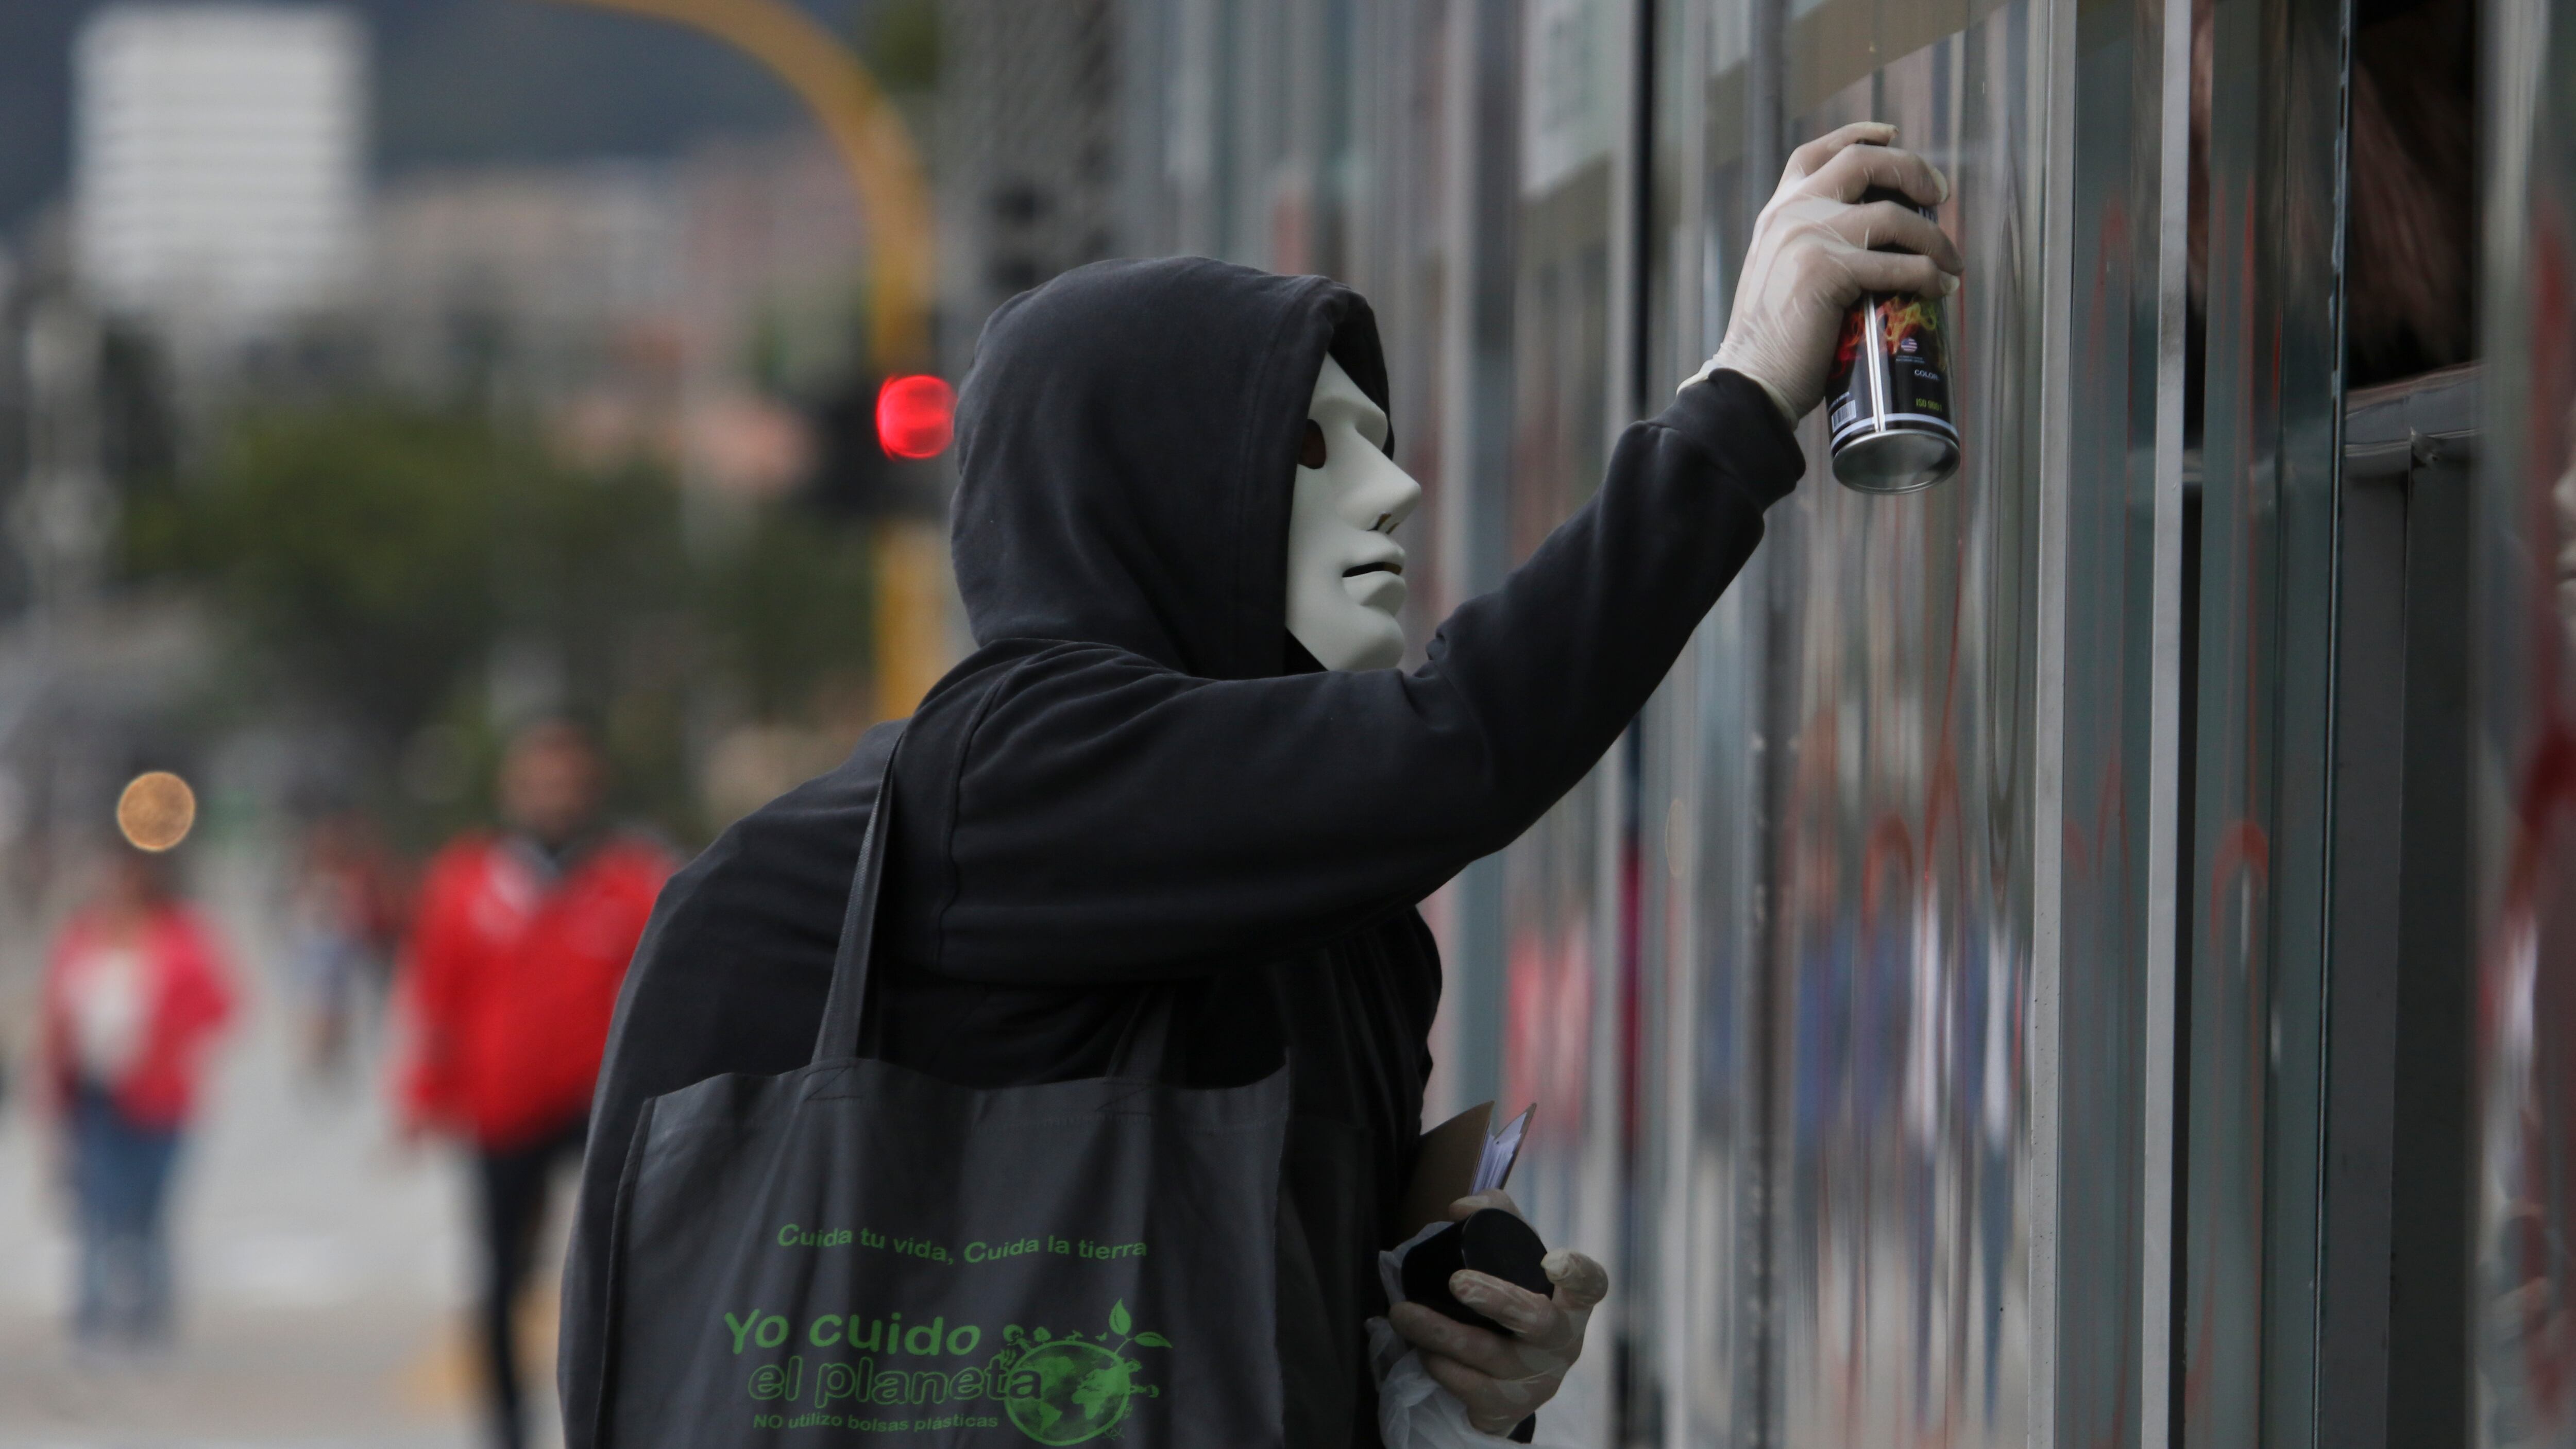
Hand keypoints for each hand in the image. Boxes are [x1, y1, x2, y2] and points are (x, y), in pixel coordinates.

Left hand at [1386, 1190, 1611, 1435]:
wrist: (1513, 1382)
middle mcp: (1560, 1344)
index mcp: (1570, 1306)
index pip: (1590, 1286)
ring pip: (1488, 1355)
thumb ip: (1495, 1216)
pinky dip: (1439, 1365)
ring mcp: (1535, 1381)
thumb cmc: (1516, 1305)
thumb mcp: (1515, 1260)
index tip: (1553, 1260)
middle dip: (1497, 1300)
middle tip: (1457, 1282)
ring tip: (1403, 1313)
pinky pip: (1468, 1388)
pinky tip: (1422, 1350)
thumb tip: (1459, 1209)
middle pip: (1537, 1321)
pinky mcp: (1506, 1408)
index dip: (1578, 1274)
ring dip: (1440, 1332)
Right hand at [1696, 121, 1962, 423]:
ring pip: (1892, 215)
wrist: (1752, 378)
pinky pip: (1898, 263)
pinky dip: (1928, 275)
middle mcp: (1790, 213)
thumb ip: (1809, 245)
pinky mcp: (1827, 269)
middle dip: (1912, 170)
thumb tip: (1870, 242)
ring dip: (1933, 239)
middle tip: (1939, 196)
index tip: (1893, 135)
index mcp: (1777, 212)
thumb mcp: (1783, 272)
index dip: (1858, 135)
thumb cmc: (1774, 340)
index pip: (1817, 154)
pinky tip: (1940, 287)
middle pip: (1863, 162)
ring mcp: (1808, 236)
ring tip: (1950, 262)